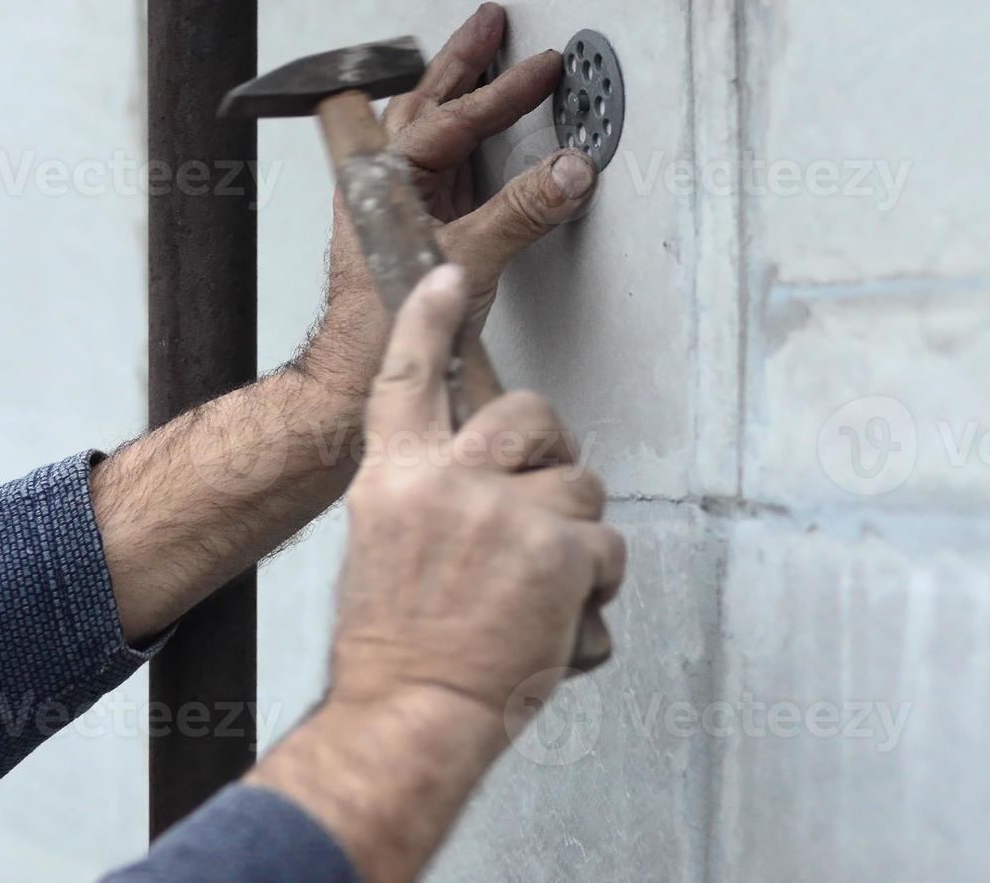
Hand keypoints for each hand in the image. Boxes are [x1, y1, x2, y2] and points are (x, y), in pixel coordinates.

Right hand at [248, 266, 623, 882]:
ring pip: (581, 484)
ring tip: (546, 582)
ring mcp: (505, 514)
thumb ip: (428, 500)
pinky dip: (598, 581)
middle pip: (527, 415)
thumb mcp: (383, 551)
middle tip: (549, 491)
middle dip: (552, 447)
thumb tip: (480, 486)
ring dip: (576, 529)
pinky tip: (565, 610)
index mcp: (394, 479)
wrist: (410, 713)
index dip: (428, 320)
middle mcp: (448, 482)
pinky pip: (606, 545)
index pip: (407, 377)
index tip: (445, 277)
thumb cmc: (396, 648)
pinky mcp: (557, 552)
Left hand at [302, 2, 597, 396]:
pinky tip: (482, 137)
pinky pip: (444, 167)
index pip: (452, 118)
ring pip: (430, 130)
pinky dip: (466, 142)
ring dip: (458, 93)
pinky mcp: (415, 228)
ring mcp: (399, 204)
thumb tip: (567, 171)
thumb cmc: (386, 322)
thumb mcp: (469, 260)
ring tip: (484, 62)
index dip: (503, 92)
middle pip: (427, 104)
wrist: (363, 371)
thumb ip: (522, 212)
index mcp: (386, 178)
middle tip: (492, 26)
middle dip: (464, 62)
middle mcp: (385, 183)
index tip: (542, 70)